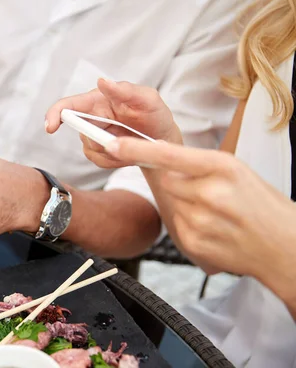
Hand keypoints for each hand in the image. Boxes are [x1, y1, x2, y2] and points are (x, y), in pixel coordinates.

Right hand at [44, 78, 181, 168]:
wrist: (162, 139)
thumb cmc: (154, 114)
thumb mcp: (147, 99)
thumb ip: (125, 90)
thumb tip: (102, 81)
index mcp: (97, 100)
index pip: (68, 105)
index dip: (54, 114)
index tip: (50, 127)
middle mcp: (91, 117)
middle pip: (80, 132)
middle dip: (99, 140)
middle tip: (123, 141)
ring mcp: (93, 135)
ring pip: (90, 148)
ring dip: (112, 150)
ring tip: (132, 144)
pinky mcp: (99, 152)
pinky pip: (98, 160)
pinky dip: (114, 159)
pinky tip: (127, 152)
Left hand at [105, 137, 295, 291]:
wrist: (286, 248)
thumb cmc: (264, 206)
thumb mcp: (237, 172)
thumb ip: (198, 165)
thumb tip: (160, 157)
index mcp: (222, 167)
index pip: (169, 154)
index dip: (137, 149)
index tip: (113, 144)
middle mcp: (209, 193)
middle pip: (167, 181)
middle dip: (181, 184)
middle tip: (212, 195)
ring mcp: (200, 221)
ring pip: (172, 203)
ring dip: (187, 206)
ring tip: (218, 215)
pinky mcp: (193, 243)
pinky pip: (177, 226)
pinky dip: (191, 227)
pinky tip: (216, 230)